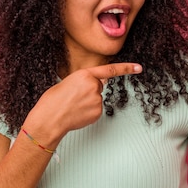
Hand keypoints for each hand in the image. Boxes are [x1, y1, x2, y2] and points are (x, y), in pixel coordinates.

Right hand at [23, 63, 142, 136]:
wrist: (49, 119)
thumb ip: (85, 80)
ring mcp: (97, 100)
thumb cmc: (53, 101)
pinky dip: (88, 111)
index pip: (110, 70)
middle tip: (73, 97)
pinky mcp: (97, 113)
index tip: (139, 68)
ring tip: (72, 106)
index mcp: (84, 75)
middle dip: (89, 90)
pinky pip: (96, 110)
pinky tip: (77, 113)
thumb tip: (100, 84)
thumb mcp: (68, 82)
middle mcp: (94, 86)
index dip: (126, 68)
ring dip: (87, 102)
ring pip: (97, 99)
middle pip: (98, 86)